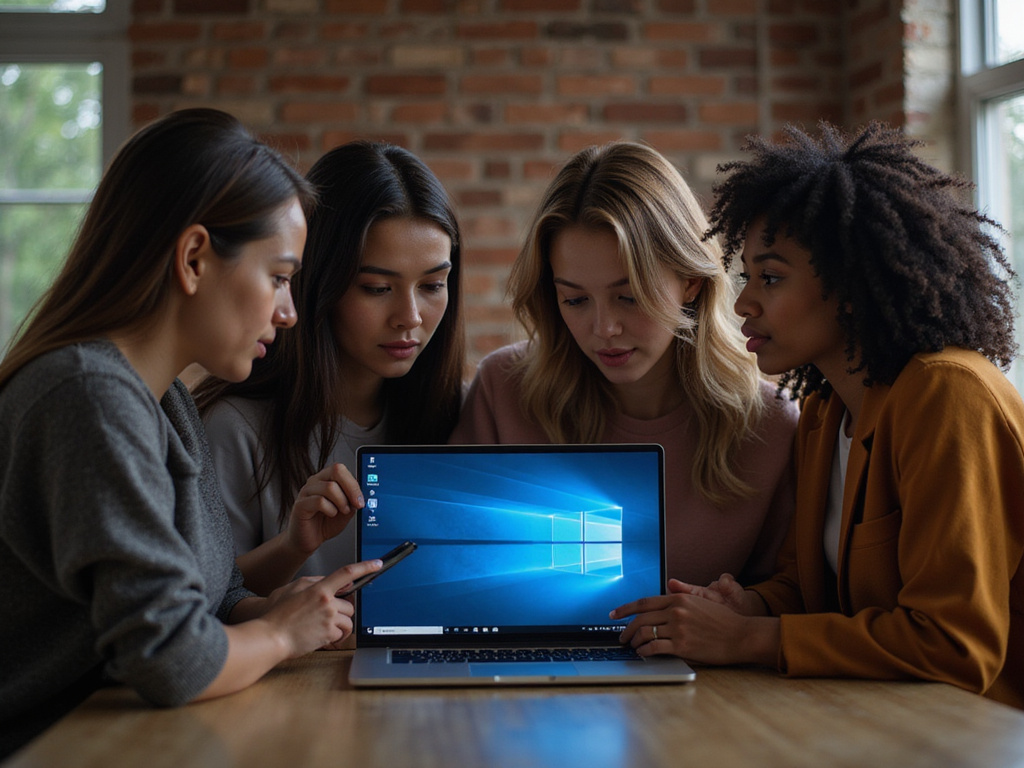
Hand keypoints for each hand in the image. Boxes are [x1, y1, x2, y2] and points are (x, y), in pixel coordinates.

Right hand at [261, 558, 380, 656]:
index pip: (346, 573)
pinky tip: (322, 636)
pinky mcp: (329, 634)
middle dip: (340, 611)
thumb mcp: (293, 588)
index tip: (377, 564)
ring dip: (339, 625)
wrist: (270, 637)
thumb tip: (335, 581)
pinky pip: (342, 634)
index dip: (364, 567)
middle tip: (324, 616)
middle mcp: (327, 602)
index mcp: (318, 588)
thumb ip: (315, 581)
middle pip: (349, 604)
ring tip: (322, 627)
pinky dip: (336, 637)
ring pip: (348, 620)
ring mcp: (329, 619)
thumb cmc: (277, 614)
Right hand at [287, 463, 363, 554]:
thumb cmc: (325, 524)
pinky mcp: (300, 504)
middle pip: (336, 471)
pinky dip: (330, 509)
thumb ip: (352, 501)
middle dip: (351, 489)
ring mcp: (306, 491)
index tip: (361, 499)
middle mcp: (315, 482)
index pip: (340, 469)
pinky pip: (319, 501)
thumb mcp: (345, 511)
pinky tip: (331, 514)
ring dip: (341, 502)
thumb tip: (360, 496)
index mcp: (326, 479)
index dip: (354, 483)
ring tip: (342, 512)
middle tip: (356, 504)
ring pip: (329, 487)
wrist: (308, 539)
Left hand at [610, 575, 776, 664]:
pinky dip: (645, 651)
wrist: (742, 635)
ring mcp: (678, 628)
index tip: (613, 614)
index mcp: (679, 598)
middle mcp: (676, 611)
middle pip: (641, 619)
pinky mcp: (682, 645)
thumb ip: (681, 597)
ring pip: (645, 633)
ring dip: (635, 641)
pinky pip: (655, 647)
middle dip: (626, 629)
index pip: (644, 602)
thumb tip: (666, 590)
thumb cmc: (723, 621)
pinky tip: (643, 653)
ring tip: (633, 647)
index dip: (625, 608)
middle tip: (621, 637)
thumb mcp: (701, 601)